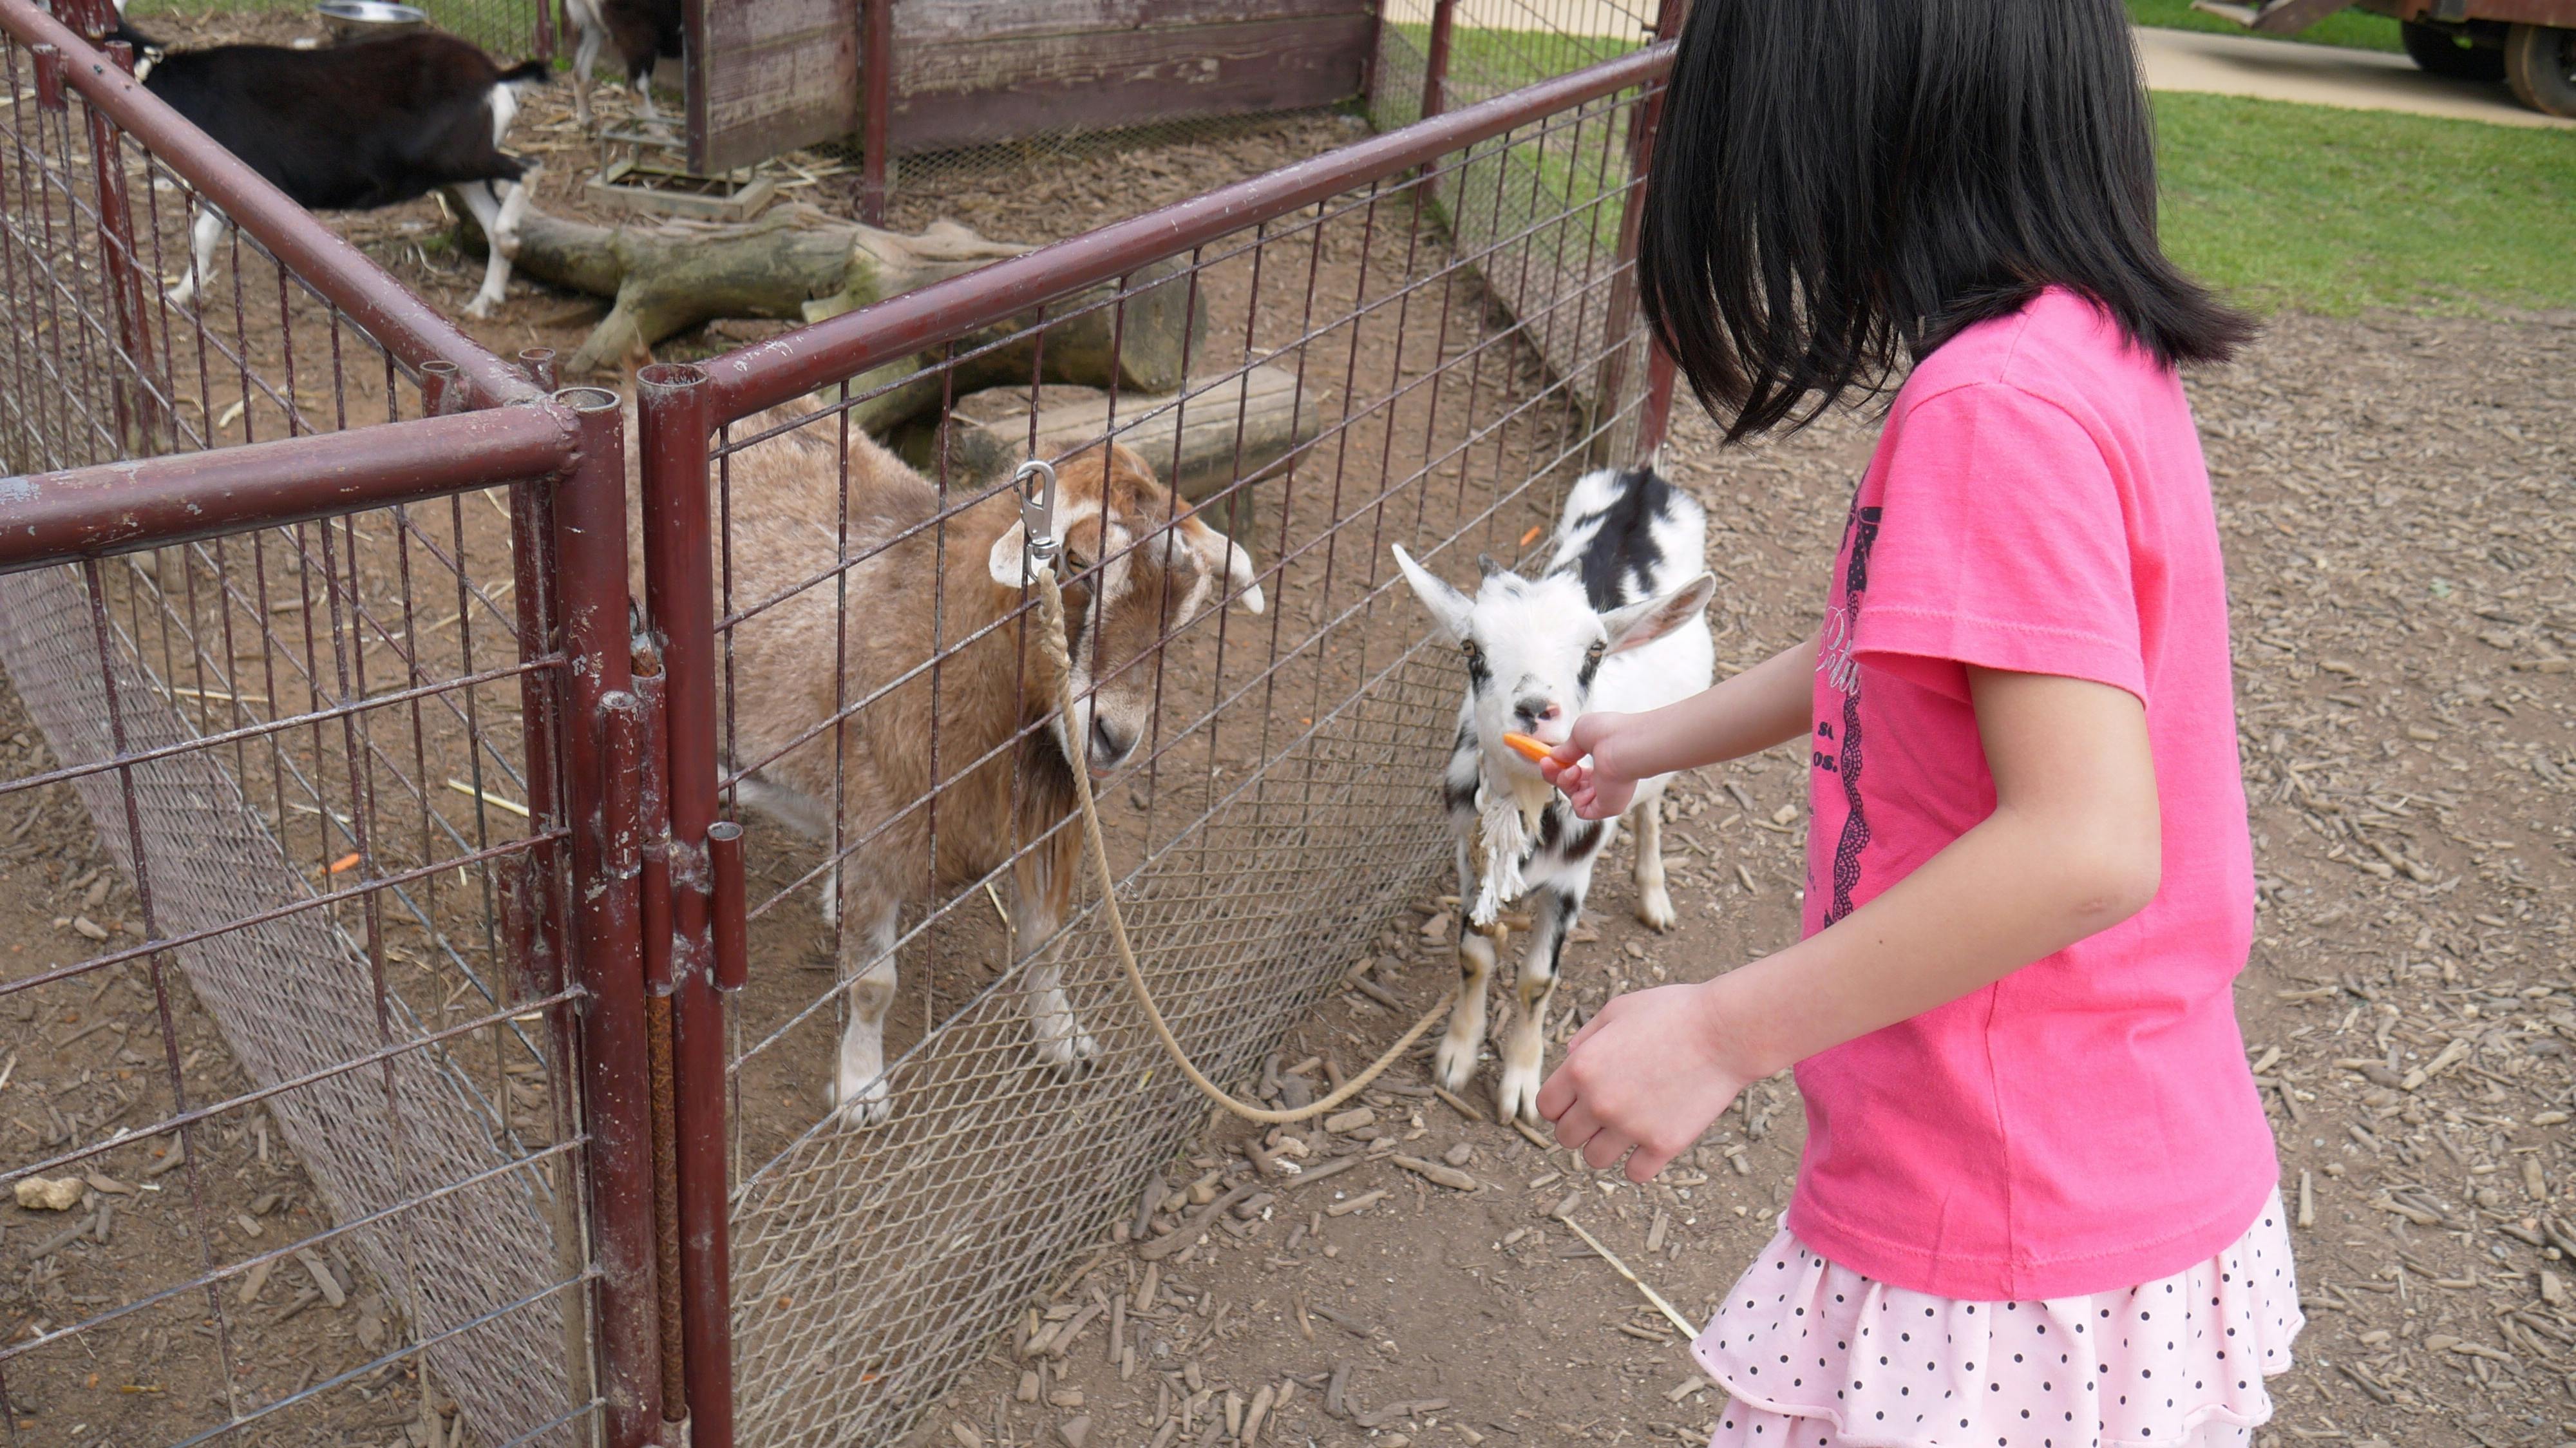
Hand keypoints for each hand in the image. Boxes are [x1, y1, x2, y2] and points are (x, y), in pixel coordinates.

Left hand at [1537, 979, 1753, 1181]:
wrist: (1726, 1031)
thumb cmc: (1673, 1012)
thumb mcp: (1618, 1010)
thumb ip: (1586, 1037)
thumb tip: (1569, 1058)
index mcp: (1582, 1067)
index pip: (1547, 1107)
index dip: (1560, 1103)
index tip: (1577, 1099)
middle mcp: (1599, 1102)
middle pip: (1566, 1137)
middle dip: (1580, 1126)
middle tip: (1603, 1112)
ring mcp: (1631, 1127)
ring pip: (1594, 1159)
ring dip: (1605, 1146)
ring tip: (1626, 1127)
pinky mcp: (1663, 1145)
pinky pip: (1635, 1173)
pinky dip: (1638, 1163)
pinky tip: (1649, 1143)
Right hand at [1539, 711, 1639, 819]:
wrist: (1624, 745)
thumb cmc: (1608, 732)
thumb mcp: (1579, 734)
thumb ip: (1567, 749)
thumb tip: (1555, 757)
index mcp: (1604, 761)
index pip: (1576, 770)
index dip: (1558, 766)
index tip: (1547, 759)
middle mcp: (1606, 778)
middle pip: (1572, 785)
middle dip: (1556, 774)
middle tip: (1548, 764)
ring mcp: (1607, 794)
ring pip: (1574, 796)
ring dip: (1566, 782)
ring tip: (1574, 770)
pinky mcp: (1608, 807)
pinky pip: (1582, 810)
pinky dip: (1578, 799)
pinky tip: (1588, 785)